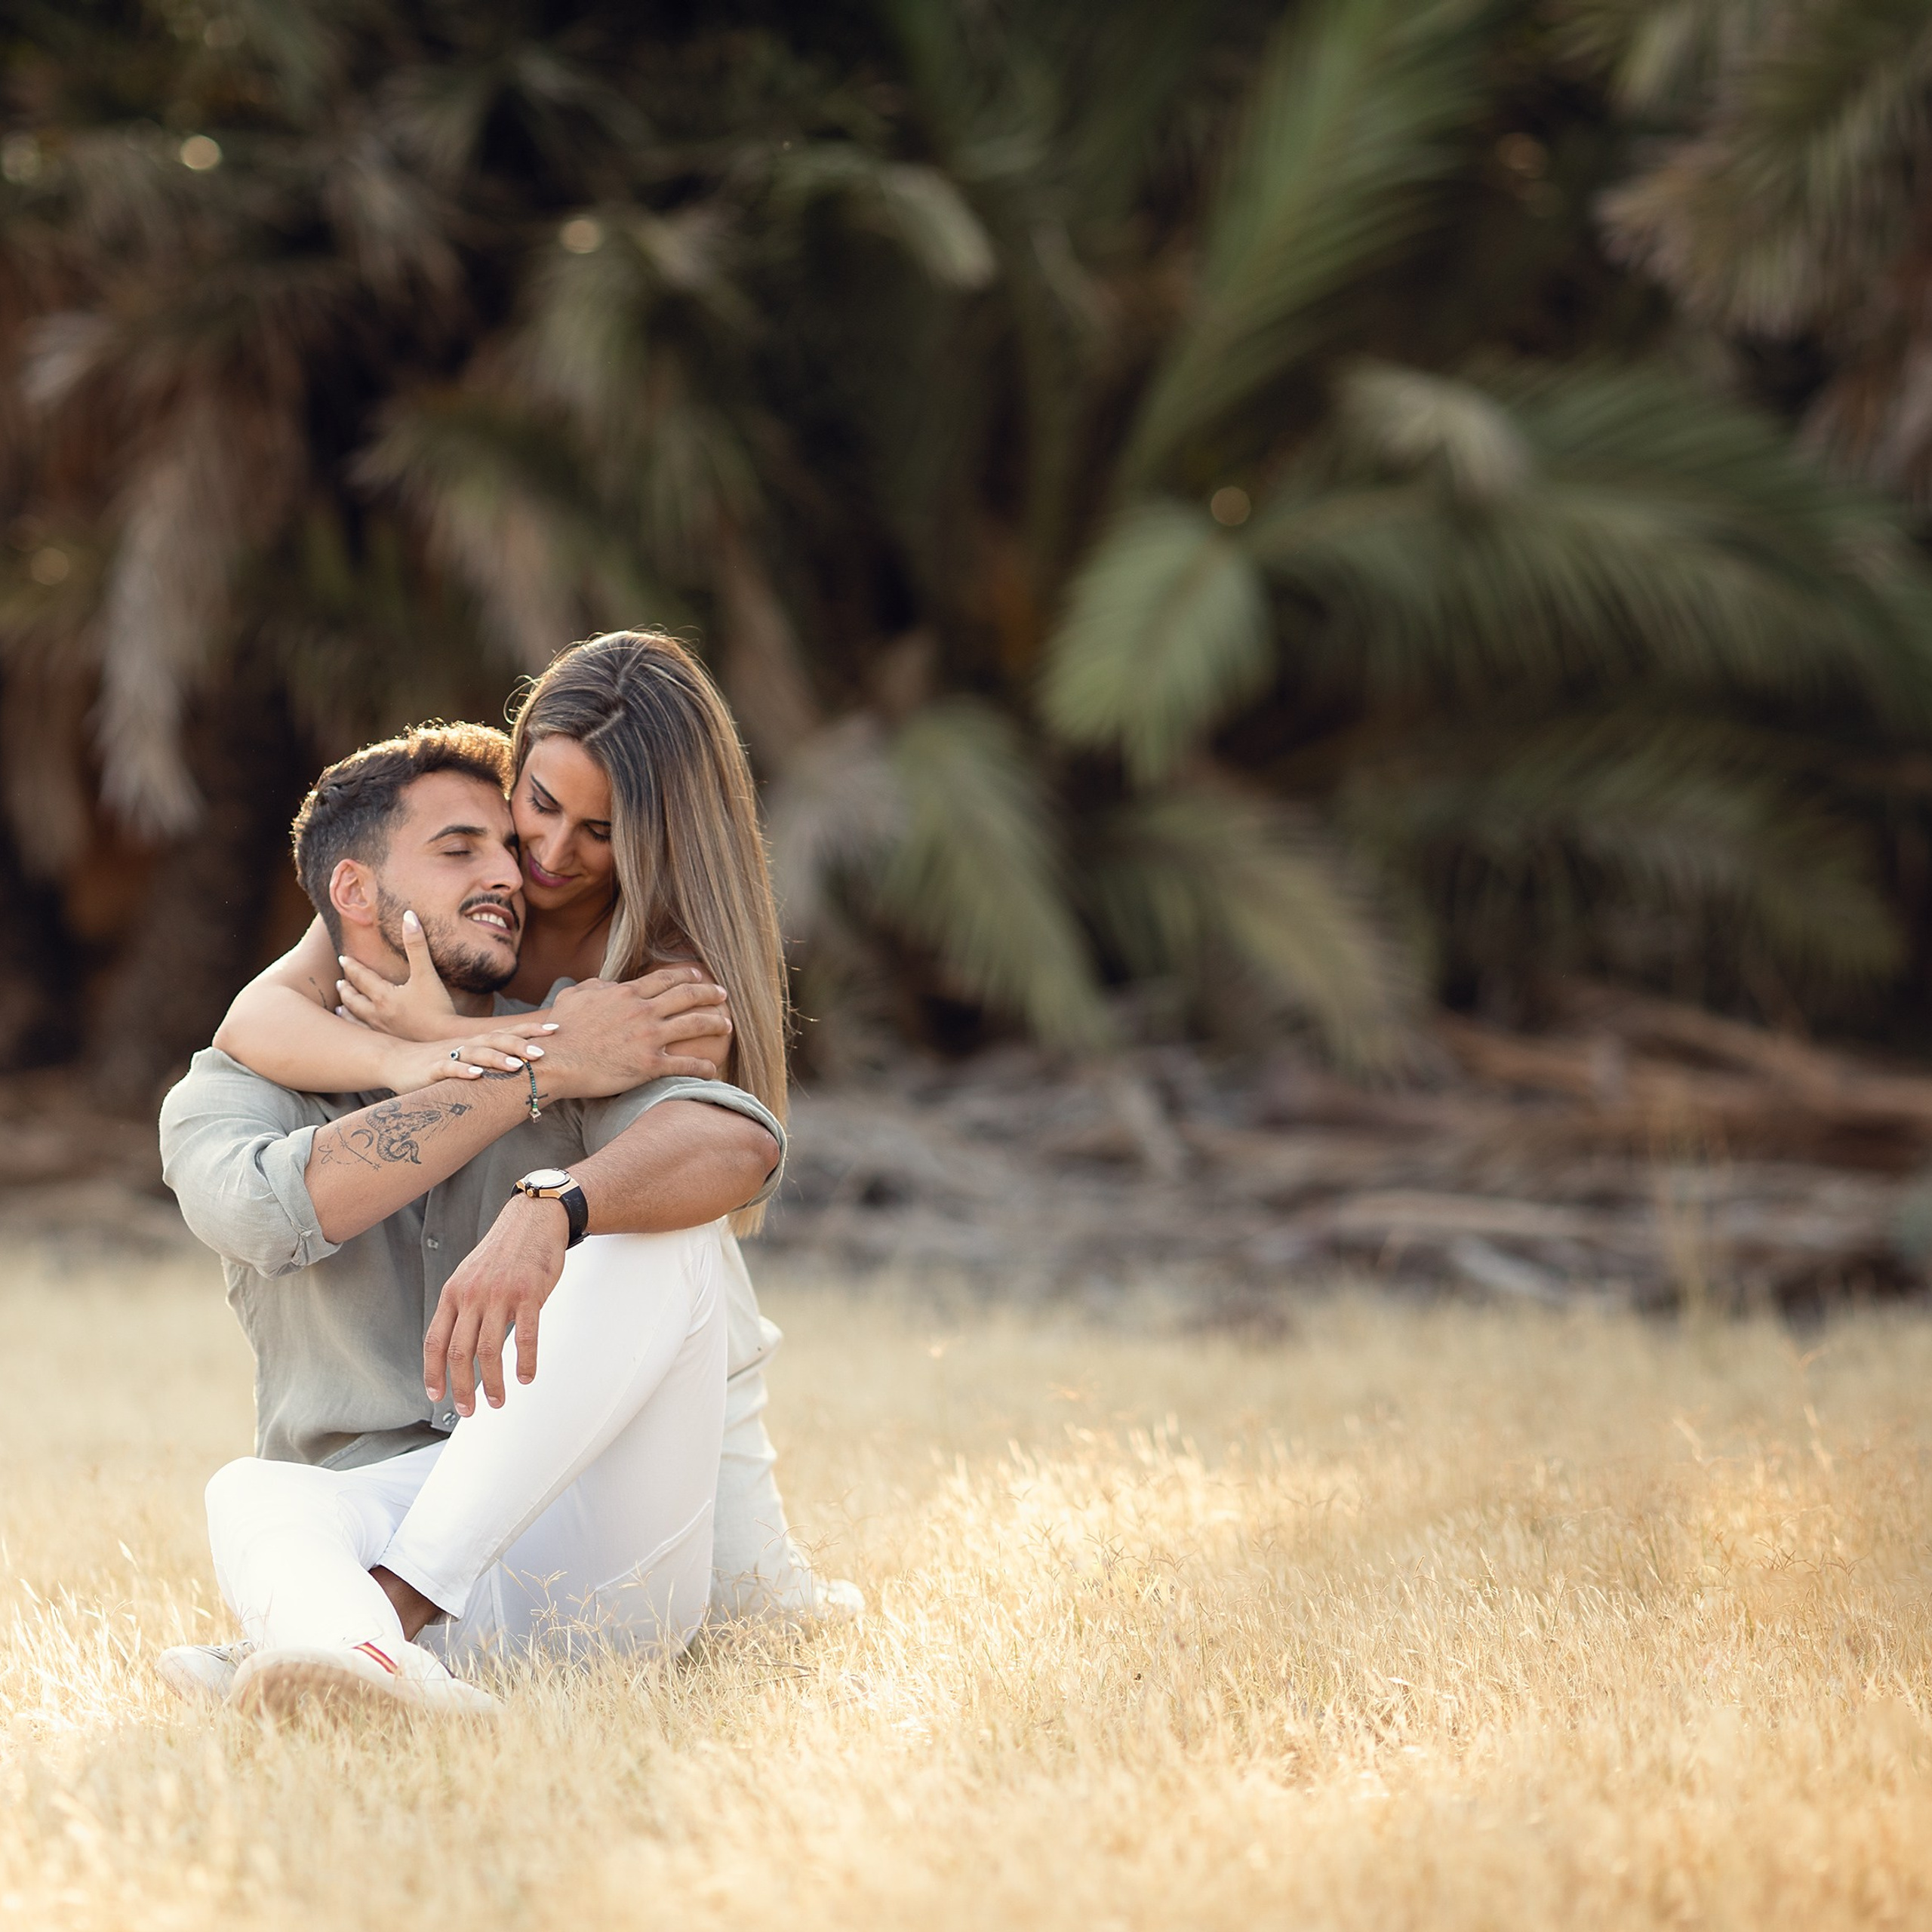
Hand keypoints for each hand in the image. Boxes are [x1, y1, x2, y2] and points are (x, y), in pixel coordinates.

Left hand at [337, 909, 461, 1040]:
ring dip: (347, 1010)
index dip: (352, 966)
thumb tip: (409, 916)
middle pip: (354, 998)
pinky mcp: (390, 1043)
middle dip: (346, 988)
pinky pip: (366, 1036)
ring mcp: (382, 1031)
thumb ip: (417, 945)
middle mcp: (377, 1013)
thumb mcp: (427, 973)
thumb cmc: (437, 1007)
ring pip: (356, 1019)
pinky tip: (357, 1032)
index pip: (361, 977)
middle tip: (339, 982)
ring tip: (340, 1007)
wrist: (445, 1040)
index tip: (343, 959)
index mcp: (384, 995)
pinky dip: (357, 1030)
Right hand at [379, 1023, 559, 1095]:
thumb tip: (527, 1067)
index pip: (508, 1032)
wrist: (395, 1062)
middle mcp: (466, 1045)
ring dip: (497, 1059)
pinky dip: (462, 1071)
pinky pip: (448, 1068)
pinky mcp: (431, 1069)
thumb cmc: (438, 1062)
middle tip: (544, 1051)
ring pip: (476, 1053)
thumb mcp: (469, 1059)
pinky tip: (476, 1076)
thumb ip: (493, 1060)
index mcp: (477, 1042)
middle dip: (520, 1044)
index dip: (531, 1030)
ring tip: (518, 1065)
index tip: (557, 1030)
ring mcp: (448, 1055)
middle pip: (496, 1040)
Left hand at [424, 1192, 568, 1413]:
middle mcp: (472, 1295)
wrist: (533, 1218)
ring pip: (490, 1350)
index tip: (437, 1396)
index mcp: (454, 1293)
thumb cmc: (505, 1250)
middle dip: (462, 1388)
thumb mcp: (471, 1274)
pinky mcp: (529, 1293)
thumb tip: (458, 1343)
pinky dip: (525, 1362)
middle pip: (460, 1353)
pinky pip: (525, 1336)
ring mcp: (500, 1295)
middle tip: (469, 1410)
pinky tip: (526, 1376)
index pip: (435, 1341)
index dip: (433, 1373)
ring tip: (497, 1401)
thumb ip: (463, 1305)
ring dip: (492, 1383)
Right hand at [538, 967, 733, 1099]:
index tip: (699, 976)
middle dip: (710, 993)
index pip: (665, 979)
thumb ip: (596, 985)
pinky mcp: (650, 1065)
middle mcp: (643, 1012)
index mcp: (627, 994)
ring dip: (716, 1023)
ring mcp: (649, 1038)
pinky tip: (714, 1069)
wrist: (555, 1061)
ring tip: (728, 1025)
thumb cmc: (560, 1031)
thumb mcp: (574, 996)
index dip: (686, 976)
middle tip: (723, 995)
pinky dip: (704, 1066)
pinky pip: (686, 1064)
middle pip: (688, 996)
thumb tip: (611, 984)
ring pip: (695, 1024)